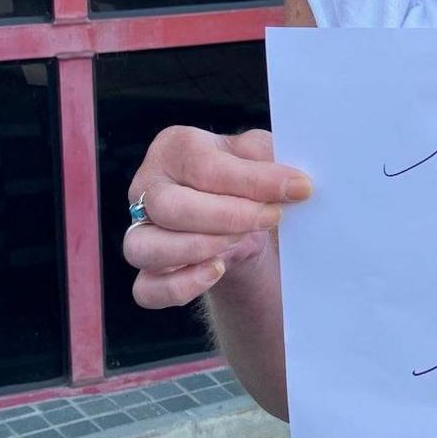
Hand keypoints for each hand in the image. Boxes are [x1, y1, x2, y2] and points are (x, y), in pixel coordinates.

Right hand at [123, 126, 311, 308]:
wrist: (242, 222)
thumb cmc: (247, 181)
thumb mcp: (260, 156)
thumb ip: (269, 160)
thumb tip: (292, 183)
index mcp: (174, 148)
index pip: (205, 166)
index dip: (254, 181)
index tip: (298, 189)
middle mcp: (147, 188)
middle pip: (170, 207)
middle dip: (228, 217)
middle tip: (271, 217)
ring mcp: (138, 231)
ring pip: (145, 248)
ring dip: (200, 248)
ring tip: (242, 240)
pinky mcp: (146, 272)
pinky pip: (147, 289)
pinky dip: (180, 286)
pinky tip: (216, 271)